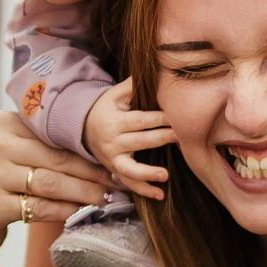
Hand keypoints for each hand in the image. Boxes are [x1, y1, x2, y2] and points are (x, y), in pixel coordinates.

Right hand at [0, 113, 109, 261]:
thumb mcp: (12, 152)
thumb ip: (44, 146)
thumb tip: (99, 151)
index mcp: (3, 124)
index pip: (55, 136)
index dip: (88, 150)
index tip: (114, 160)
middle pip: (57, 159)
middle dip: (93, 173)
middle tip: (120, 183)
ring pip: (51, 183)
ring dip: (85, 193)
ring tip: (107, 198)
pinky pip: (38, 207)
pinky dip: (64, 210)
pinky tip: (81, 212)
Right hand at [81, 80, 173, 199]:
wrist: (82, 127)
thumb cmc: (105, 108)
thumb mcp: (114, 94)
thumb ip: (133, 85)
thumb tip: (155, 71)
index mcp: (114, 120)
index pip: (140, 120)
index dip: (160, 119)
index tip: (178, 118)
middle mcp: (112, 141)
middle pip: (141, 141)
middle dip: (163, 138)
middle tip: (183, 137)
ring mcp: (112, 158)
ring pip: (130, 168)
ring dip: (148, 173)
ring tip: (165, 175)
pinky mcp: (115, 170)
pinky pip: (128, 182)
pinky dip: (143, 190)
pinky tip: (159, 194)